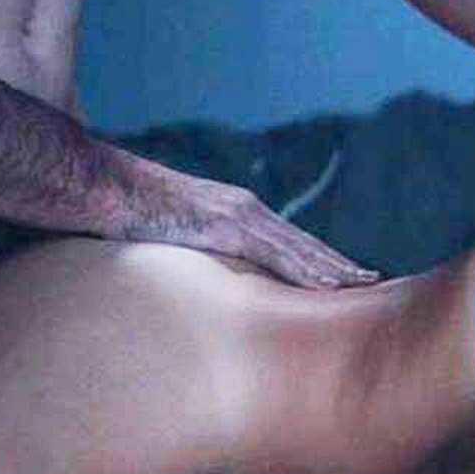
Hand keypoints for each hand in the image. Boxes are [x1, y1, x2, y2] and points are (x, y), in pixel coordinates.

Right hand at [108, 153, 377, 289]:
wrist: (100, 188)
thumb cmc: (123, 214)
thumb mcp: (169, 235)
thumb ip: (193, 252)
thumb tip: (197, 284)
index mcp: (234, 212)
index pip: (287, 240)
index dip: (319, 258)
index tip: (345, 276)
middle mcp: (245, 209)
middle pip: (303, 242)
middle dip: (338, 263)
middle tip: (374, 282)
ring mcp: (238, 215)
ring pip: (299, 248)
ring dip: (334, 268)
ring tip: (366, 286)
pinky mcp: (226, 225)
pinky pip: (275, 253)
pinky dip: (306, 270)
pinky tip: (330, 285)